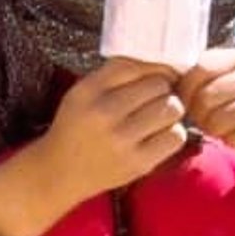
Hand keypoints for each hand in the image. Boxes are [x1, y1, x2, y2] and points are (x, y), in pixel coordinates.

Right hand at [38, 57, 188, 201]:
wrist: (59, 172)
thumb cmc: (76, 128)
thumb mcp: (81, 95)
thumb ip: (113, 76)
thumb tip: (160, 63)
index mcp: (87, 91)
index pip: (134, 65)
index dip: (153, 68)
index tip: (156, 76)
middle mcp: (102, 112)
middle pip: (158, 85)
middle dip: (162, 91)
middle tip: (153, 101)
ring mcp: (121, 139)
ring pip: (172, 108)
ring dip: (170, 111)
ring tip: (156, 118)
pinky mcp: (137, 162)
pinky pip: (176, 136)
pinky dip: (172, 134)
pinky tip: (157, 136)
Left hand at [178, 47, 234, 218]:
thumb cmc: (234, 109)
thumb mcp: (216, 87)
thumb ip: (194, 78)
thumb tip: (162, 79)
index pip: (201, 68)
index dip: (185, 90)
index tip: (186, 103)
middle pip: (210, 94)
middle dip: (198, 113)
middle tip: (203, 121)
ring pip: (225, 117)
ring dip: (215, 130)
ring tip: (221, 130)